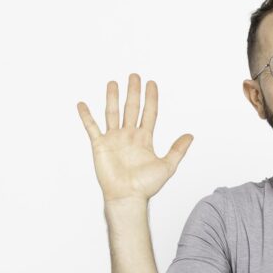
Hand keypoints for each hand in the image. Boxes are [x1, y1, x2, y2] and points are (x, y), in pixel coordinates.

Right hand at [77, 73, 194, 202]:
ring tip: (113, 83)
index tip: (152, 83)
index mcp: (144, 139)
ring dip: (112, 98)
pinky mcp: (100, 145)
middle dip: (133, 92)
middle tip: (134, 76)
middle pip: (131, 108)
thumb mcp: (167, 166)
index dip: (151, 98)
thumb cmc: (145, 186)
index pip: (149, 113)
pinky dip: (86, 116)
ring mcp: (114, 139)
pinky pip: (91, 127)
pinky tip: (82, 104)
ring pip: (112, 113)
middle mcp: (129, 136)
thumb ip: (177, 150)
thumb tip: (190, 135)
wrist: (127, 197)